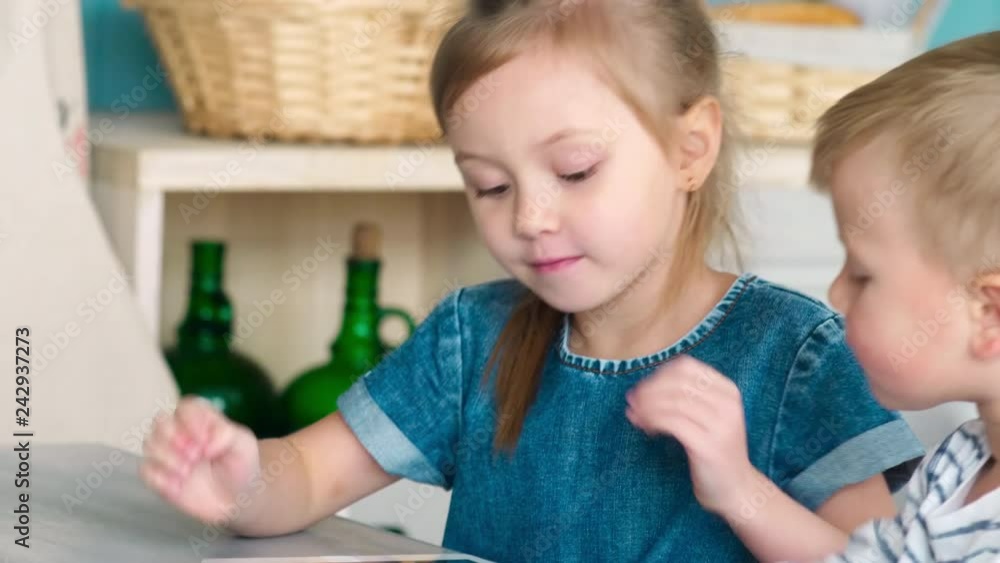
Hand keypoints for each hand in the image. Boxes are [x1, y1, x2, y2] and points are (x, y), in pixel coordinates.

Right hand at [140, 395, 260, 524]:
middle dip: (175, 437)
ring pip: (150, 443)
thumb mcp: (243, 445)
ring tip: (188, 471)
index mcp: (201, 420)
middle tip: (195, 455)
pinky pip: (146, 470)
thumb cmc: (241, 466)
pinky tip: (178, 485)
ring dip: (168, 457)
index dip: (191, 420)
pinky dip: (160, 477)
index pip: (185, 407)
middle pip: (160, 421)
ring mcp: (168, 455)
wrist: (237, 499)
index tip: (205, 440)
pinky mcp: (160, 477)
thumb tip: (205, 441)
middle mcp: (180, 434)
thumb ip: (226, 433)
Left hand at [626, 355, 757, 517]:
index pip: (686, 367)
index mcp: (728, 391)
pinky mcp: (708, 445)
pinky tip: (646, 429)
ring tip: (635, 416)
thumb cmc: (714, 451)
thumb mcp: (707, 417)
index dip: (659, 375)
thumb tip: (643, 387)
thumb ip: (685, 398)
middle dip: (648, 390)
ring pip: (673, 401)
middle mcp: (727, 403)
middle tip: (632, 402)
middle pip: (677, 382)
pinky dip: (652, 421)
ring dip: (647, 406)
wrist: (737, 490)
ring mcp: (720, 424)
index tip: (642, 389)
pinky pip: (672, 422)